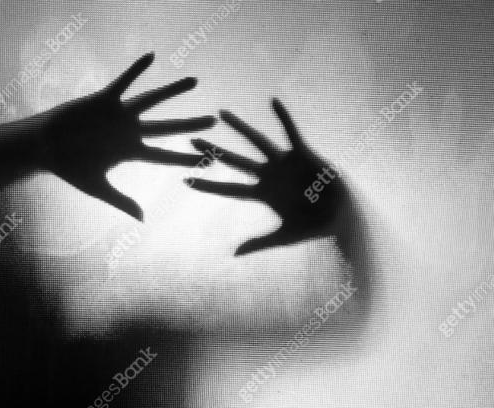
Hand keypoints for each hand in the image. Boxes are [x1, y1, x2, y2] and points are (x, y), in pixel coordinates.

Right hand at [34, 53, 215, 220]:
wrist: (43, 147)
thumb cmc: (68, 168)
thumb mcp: (97, 188)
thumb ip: (122, 201)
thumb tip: (143, 219)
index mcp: (130, 152)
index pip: (165, 156)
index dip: (186, 158)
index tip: (209, 160)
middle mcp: (129, 131)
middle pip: (167, 127)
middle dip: (190, 124)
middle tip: (215, 120)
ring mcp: (118, 114)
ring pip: (152, 100)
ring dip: (173, 91)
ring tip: (195, 81)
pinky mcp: (103, 99)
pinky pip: (123, 81)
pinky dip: (136, 70)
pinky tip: (152, 56)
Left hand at [186, 99, 349, 254]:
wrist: (341, 216)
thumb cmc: (314, 228)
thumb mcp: (284, 236)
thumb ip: (259, 243)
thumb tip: (234, 254)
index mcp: (261, 194)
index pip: (228, 188)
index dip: (207, 184)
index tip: (185, 180)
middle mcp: (268, 175)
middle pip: (234, 161)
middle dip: (214, 151)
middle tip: (191, 140)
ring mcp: (283, 163)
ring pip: (256, 141)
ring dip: (239, 127)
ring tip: (221, 113)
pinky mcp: (302, 153)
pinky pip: (291, 131)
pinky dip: (283, 117)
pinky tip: (273, 101)